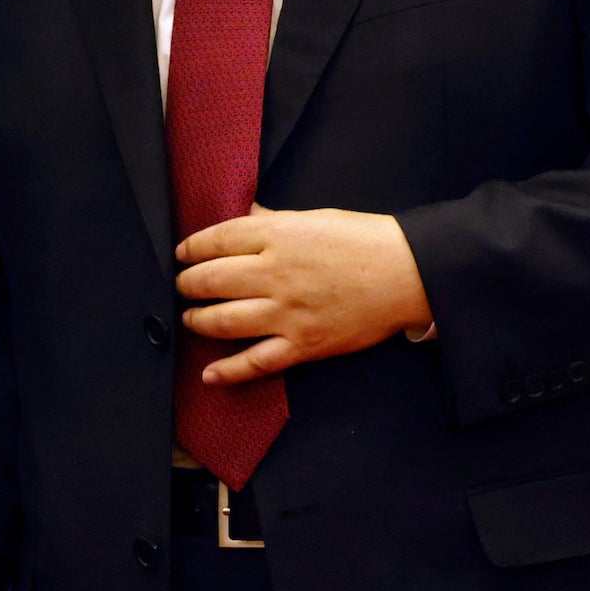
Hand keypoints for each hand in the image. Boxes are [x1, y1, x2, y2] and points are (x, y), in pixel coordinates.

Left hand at [175, 206, 432, 384]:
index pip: (217, 240)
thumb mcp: (313, 217)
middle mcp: (274, 274)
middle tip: (183, 286)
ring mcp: (286, 313)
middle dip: (188, 284)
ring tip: (191, 318)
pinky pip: (256, 361)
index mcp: (277, 236)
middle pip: (211, 280)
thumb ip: (273, 221)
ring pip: (223, 321)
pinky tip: (210, 374)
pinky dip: (229, 371)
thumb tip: (245, 216)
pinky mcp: (302, 345)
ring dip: (198, 321)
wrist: (407, 273)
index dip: (192, 248)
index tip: (182, 253)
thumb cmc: (364, 240)